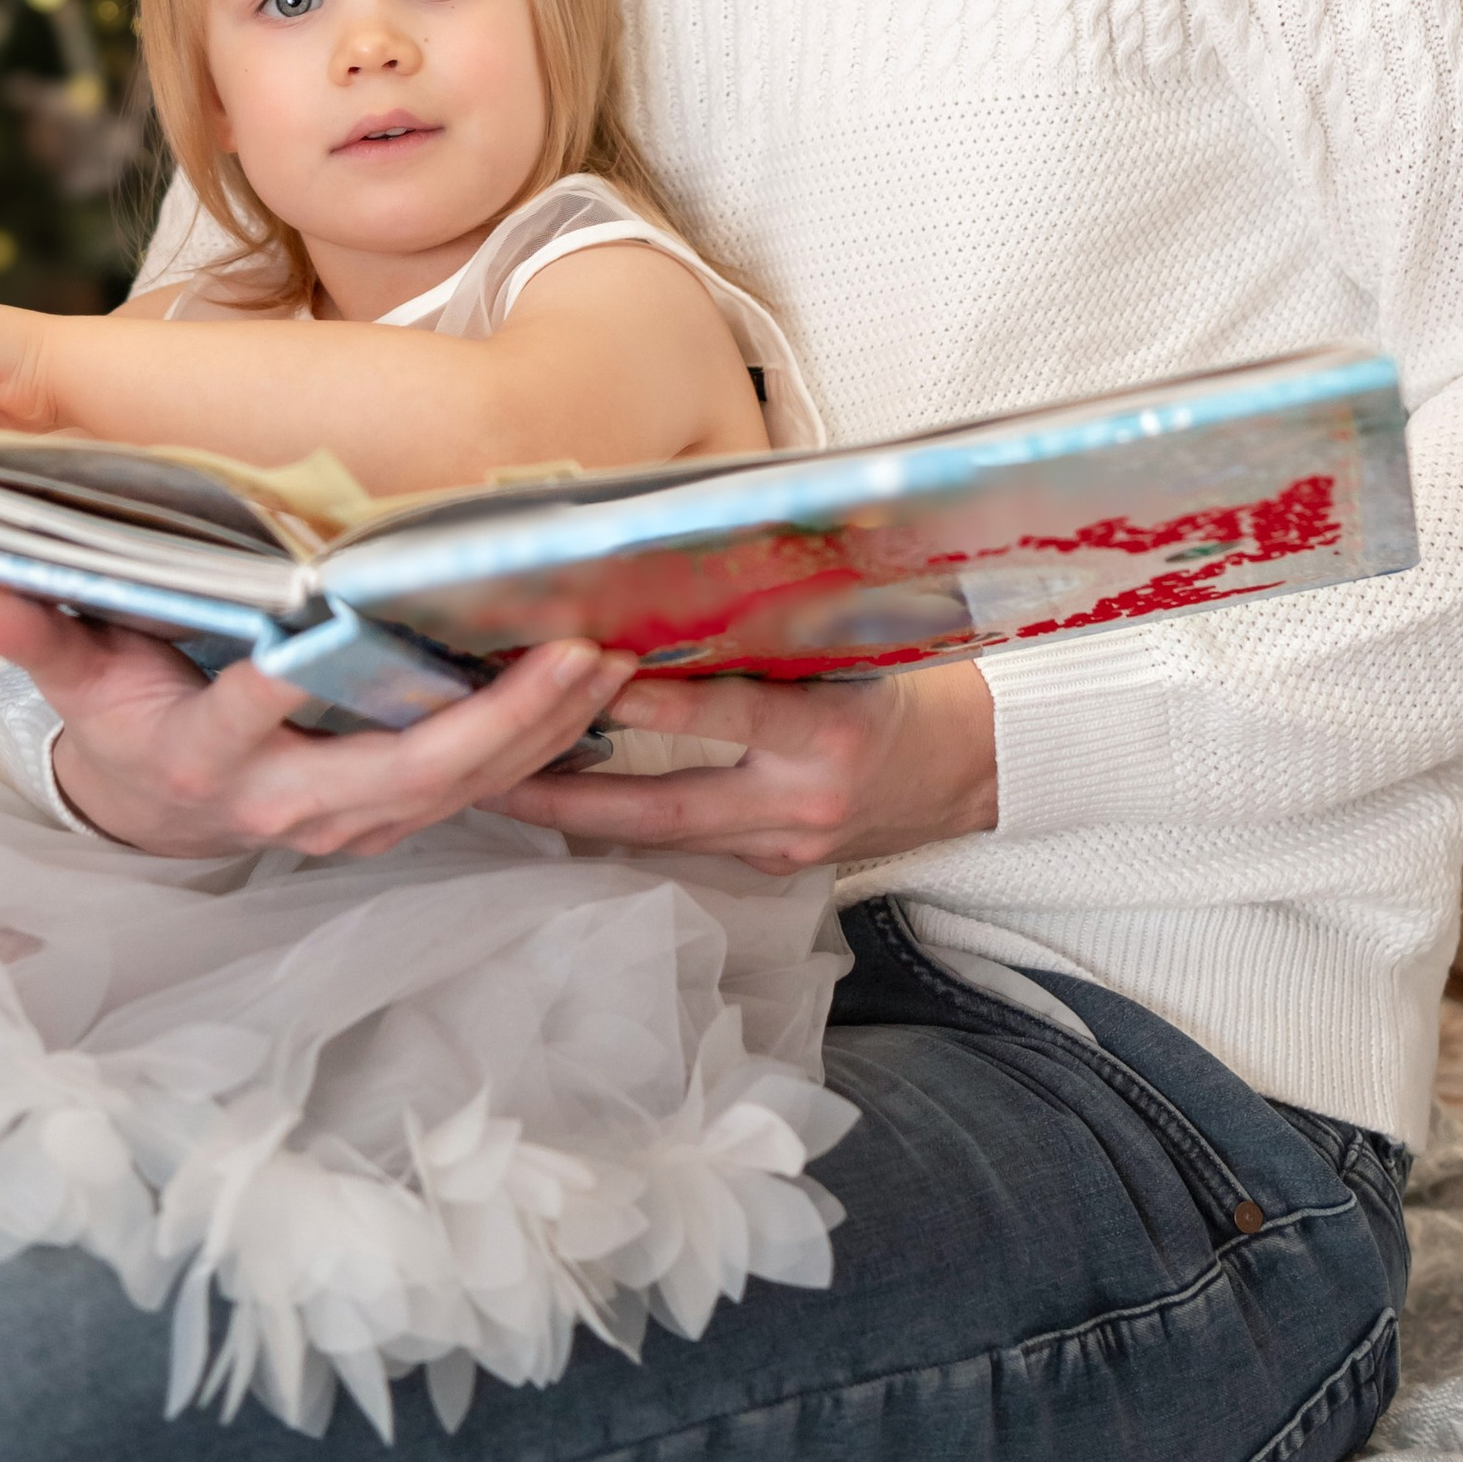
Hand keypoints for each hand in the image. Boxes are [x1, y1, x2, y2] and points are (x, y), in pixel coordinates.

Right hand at [0, 583, 635, 859]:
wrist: (159, 805)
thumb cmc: (124, 711)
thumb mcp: (78, 673)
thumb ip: (38, 630)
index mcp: (211, 759)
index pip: (251, 717)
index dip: (285, 686)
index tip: (332, 633)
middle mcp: (293, 803)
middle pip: (406, 771)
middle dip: (496, 720)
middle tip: (577, 652)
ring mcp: (353, 822)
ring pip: (464, 788)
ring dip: (544, 730)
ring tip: (614, 658)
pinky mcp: (395, 821)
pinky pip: (481, 791)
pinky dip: (543, 747)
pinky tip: (600, 687)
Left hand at [490, 659, 999, 874]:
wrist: (971, 767)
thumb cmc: (904, 683)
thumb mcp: (851, 645)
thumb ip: (771, 634)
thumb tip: (670, 596)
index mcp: (827, 738)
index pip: (725, 715)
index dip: (650, 700)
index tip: (583, 672)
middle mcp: (800, 804)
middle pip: (664, 809)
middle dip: (569, 793)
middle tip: (492, 771)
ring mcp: (784, 847)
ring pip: (662, 837)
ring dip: (581, 813)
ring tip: (500, 786)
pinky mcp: (774, 865)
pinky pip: (687, 844)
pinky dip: (627, 822)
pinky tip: (571, 802)